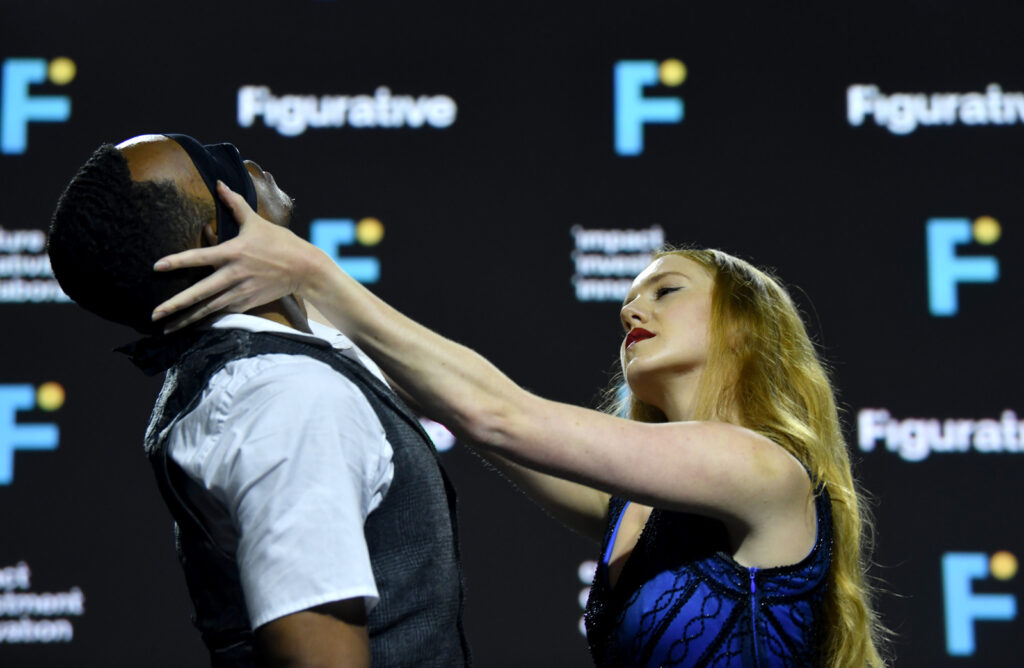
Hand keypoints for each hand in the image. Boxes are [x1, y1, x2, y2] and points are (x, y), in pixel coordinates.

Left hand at [151, 181, 317, 331]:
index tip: (156, 267)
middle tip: (153, 315)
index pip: (199, 257)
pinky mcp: (247, 303)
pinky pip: (223, 313)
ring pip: (208, 309)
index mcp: (232, 253)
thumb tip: (219, 184)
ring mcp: (240, 292)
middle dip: (175, 305)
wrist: (304, 268)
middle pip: (199, 293)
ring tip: (166, 330)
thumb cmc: (280, 242)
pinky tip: (191, 327)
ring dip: (187, 320)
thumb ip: (235, 204)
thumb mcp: (256, 222)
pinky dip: (207, 320)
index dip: (177, 262)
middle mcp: (233, 275)